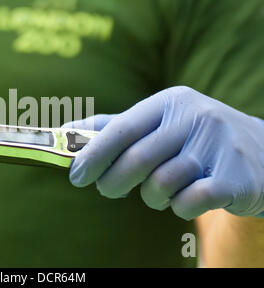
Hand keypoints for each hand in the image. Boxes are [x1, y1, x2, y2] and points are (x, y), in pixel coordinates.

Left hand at [63, 86, 263, 219]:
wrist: (260, 152)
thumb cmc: (192, 138)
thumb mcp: (158, 122)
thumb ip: (114, 127)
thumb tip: (66, 132)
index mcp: (170, 102)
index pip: (121, 129)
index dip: (93, 155)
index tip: (75, 176)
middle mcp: (195, 118)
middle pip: (138, 159)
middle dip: (112, 182)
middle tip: (106, 190)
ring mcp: (218, 146)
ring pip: (162, 184)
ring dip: (151, 196)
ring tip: (157, 191)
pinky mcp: (236, 177)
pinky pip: (190, 202)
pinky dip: (179, 208)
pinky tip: (186, 199)